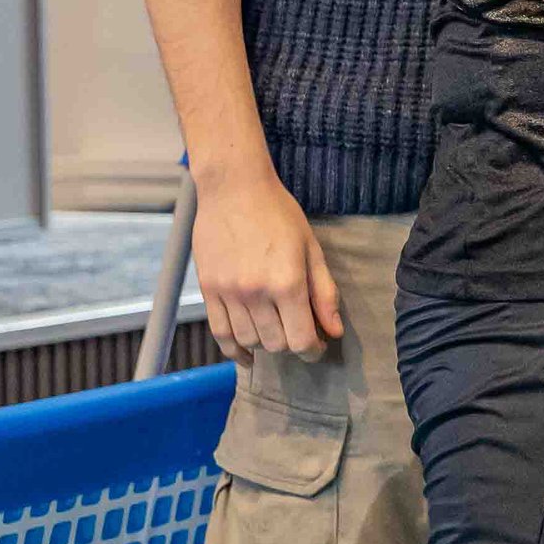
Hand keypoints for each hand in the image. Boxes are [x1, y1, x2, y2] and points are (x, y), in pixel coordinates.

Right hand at [191, 168, 341, 360]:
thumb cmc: (279, 214)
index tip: (317, 346)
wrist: (234, 190)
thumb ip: (324, 293)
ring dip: (266, 344)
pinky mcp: (208, 290)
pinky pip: (220, 333)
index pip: (301, 340)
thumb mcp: (312, 249)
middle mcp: (256, 293)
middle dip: (292, 345)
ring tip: (276, 330)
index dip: (313, 351)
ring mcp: (228, 293)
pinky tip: (247, 354)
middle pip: (276, 344)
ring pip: (248, 341)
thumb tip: (334, 331)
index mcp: (288, 283)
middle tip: (299, 332)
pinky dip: (234, 349)